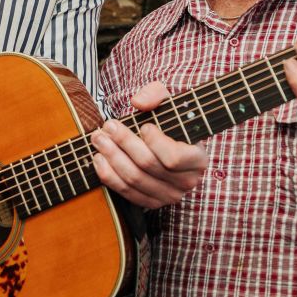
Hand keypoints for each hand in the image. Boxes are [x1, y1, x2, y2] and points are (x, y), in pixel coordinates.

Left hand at [91, 80, 207, 209]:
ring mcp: (169, 196)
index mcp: (198, 159)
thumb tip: (138, 102)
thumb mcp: (167, 101)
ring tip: (98, 138)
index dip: (155, 142)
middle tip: (107, 126)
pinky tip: (98, 158)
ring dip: (112, 157)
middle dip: (124, 143)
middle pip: (148, 165)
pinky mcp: (151, 203)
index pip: (174, 157)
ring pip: (134, 178)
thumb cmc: (168, 121)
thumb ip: (155, 94)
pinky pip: (126, 192)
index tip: (144, 126)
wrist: (166, 143)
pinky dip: (109, 176)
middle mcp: (187, 181)